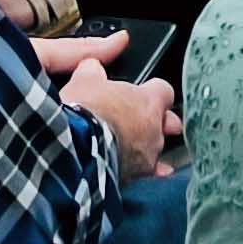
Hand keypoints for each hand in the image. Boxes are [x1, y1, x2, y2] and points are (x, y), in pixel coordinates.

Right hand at [40, 32, 176, 172]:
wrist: (75, 151)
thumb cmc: (84, 115)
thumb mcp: (84, 82)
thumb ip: (93, 70)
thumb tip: (91, 66)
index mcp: (148, 101)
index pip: (163, 91)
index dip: (153, 91)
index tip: (143, 93)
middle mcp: (154, 130)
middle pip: (167, 122)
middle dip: (158, 121)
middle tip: (143, 120)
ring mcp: (147, 156)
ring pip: (157, 149)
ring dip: (146, 146)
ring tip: (132, 145)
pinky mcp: (135, 177)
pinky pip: (147, 173)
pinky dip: (143, 171)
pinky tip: (140, 171)